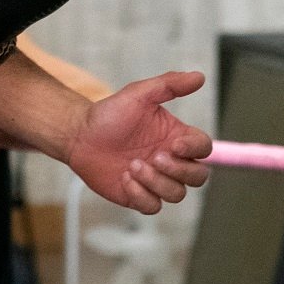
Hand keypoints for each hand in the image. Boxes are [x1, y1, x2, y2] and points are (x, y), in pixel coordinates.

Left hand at [66, 71, 211, 214]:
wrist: (80, 134)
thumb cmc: (110, 114)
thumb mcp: (139, 94)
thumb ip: (169, 84)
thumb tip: (199, 76)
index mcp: (176, 137)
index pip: (204, 149)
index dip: (195, 150)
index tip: (173, 144)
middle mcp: (170, 161)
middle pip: (198, 177)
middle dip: (179, 170)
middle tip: (154, 157)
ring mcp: (155, 180)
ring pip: (177, 194)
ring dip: (157, 182)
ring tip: (133, 165)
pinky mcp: (138, 195)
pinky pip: (153, 207)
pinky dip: (141, 195)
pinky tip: (125, 178)